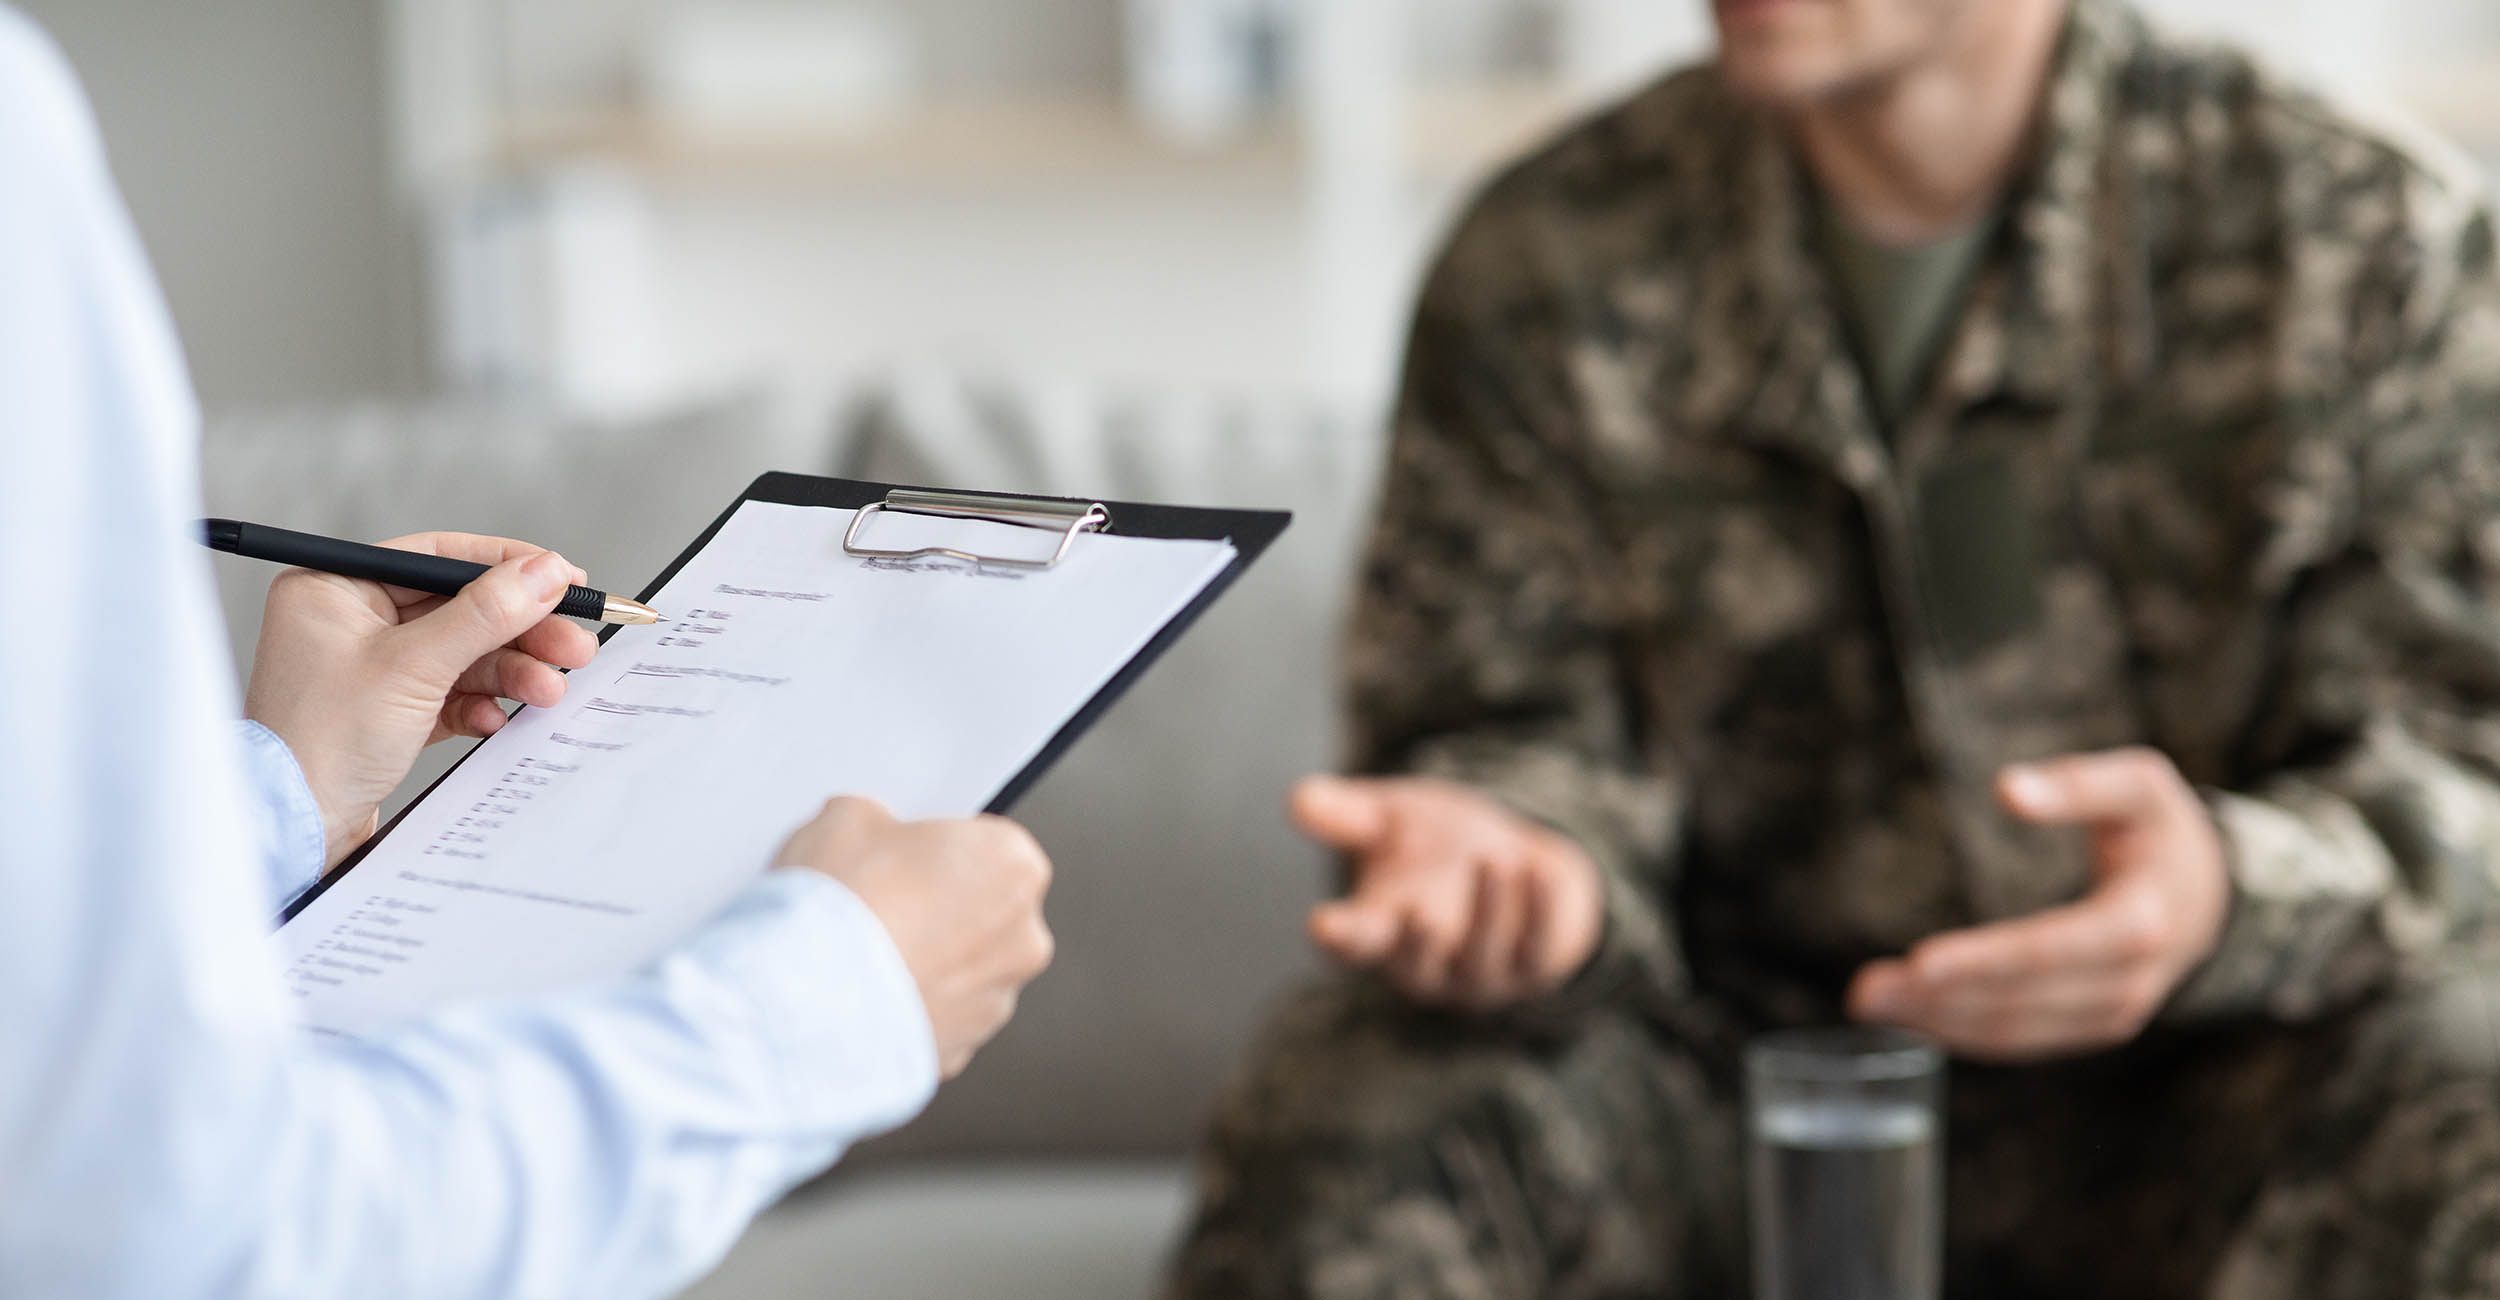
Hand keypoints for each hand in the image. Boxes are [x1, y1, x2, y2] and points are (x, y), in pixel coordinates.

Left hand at [244, 535, 598, 867]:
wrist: (293, 831)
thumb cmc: (323, 743)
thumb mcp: (414, 666)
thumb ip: (485, 614)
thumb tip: (545, 571)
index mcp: (334, 588)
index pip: (436, 557)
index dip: (506, 567)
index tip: (562, 578)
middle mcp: (348, 621)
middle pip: (458, 609)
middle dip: (519, 632)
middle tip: (573, 645)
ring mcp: (368, 668)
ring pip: (461, 654)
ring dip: (509, 672)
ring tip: (549, 691)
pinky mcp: (386, 712)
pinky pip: (449, 693)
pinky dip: (479, 704)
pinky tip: (494, 719)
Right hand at [780, 798, 1054, 1077]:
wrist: (803, 1003)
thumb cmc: (838, 910)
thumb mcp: (845, 819)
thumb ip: (877, 820)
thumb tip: (865, 832)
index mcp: (1014, 866)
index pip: (987, 844)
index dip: (937, 849)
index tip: (903, 857)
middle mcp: (1023, 939)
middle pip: (984, 910)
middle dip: (939, 908)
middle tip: (880, 903)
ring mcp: (995, 1002)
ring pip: (964, 972)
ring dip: (927, 963)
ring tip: (864, 955)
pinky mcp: (961, 1053)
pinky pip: (937, 1018)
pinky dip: (907, 1010)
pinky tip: (862, 995)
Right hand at [1294, 774, 1603, 1010]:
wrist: (1516, 862)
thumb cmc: (1439, 847)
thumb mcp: (1392, 821)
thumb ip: (1349, 814)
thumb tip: (1300, 798)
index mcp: (1381, 932)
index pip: (1352, 943)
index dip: (1338, 936)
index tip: (1322, 924)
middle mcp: (1428, 963)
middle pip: (1417, 965)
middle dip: (1419, 944)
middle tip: (1419, 914)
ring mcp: (1482, 972)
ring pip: (1482, 957)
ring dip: (1488, 913)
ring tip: (1493, 862)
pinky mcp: (1536, 966)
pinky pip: (1541, 949)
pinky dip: (1542, 913)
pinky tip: (1542, 871)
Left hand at [1847, 747, 2230, 1061]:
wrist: (2211, 897)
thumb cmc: (2160, 830)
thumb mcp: (2139, 786)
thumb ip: (2078, 784)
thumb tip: (2006, 789)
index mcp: (2138, 920)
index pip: (2051, 948)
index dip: (1986, 959)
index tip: (1919, 961)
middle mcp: (2129, 981)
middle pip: (2022, 999)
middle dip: (1940, 999)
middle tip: (1863, 990)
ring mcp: (2114, 1012)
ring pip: (2016, 1030)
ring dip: (1939, 1023)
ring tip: (1869, 1002)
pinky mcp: (2094, 1026)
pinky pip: (2023, 1039)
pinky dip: (1964, 1033)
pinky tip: (1911, 1017)